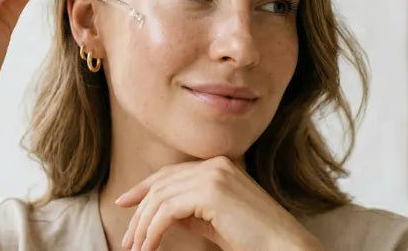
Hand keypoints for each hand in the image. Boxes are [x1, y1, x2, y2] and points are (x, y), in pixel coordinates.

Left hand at [115, 156, 322, 250]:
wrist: (283, 247)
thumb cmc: (254, 240)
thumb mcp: (215, 221)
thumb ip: (191, 212)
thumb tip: (162, 212)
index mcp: (219, 166)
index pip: (170, 173)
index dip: (143, 187)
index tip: (124, 203)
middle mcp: (215, 164)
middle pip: (161, 184)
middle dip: (139, 212)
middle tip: (127, 239)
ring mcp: (213, 175)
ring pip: (160, 198)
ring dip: (143, 226)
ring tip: (137, 249)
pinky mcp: (210, 192)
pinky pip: (167, 211)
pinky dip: (153, 231)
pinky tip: (149, 247)